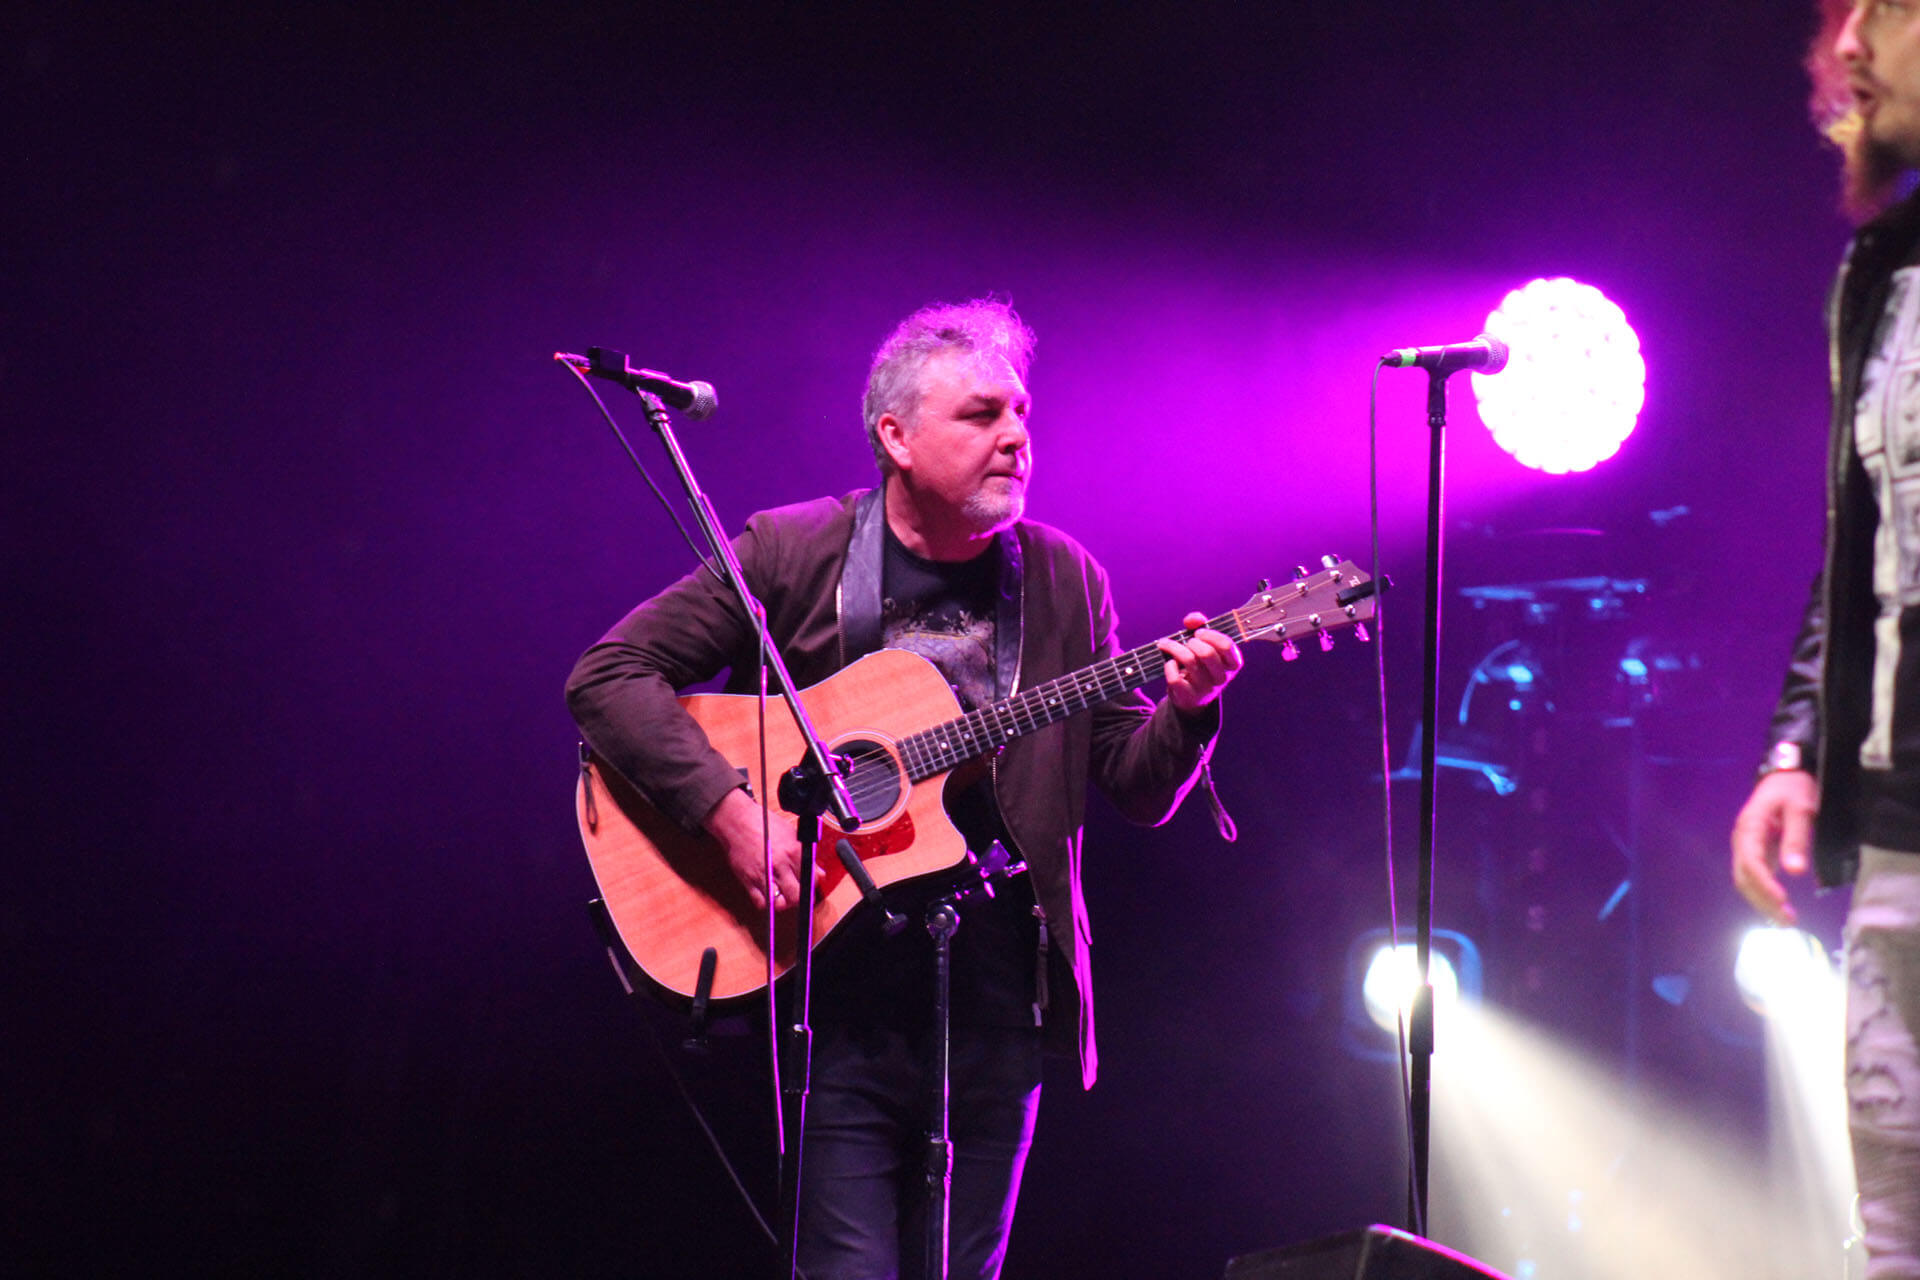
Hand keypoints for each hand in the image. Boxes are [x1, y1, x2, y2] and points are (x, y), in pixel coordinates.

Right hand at [703, 786, 817, 912]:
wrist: (738, 822)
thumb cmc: (764, 824)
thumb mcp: (792, 834)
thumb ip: (806, 854)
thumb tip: (817, 871)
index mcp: (794, 851)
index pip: (812, 879)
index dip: (812, 883)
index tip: (810, 884)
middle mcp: (780, 865)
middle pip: (797, 895)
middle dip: (800, 897)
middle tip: (798, 893)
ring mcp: (764, 874)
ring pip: (780, 903)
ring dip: (784, 902)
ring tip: (784, 895)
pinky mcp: (749, 880)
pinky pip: (761, 902)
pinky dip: (767, 903)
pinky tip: (769, 894)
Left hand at [1157, 611, 1243, 715]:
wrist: (1193, 696)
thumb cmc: (1201, 664)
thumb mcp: (1205, 645)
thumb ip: (1200, 625)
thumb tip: (1192, 619)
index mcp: (1232, 664)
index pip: (1227, 645)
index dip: (1210, 635)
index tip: (1198, 633)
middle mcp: (1222, 678)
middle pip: (1207, 653)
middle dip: (1192, 642)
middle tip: (1187, 642)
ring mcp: (1206, 689)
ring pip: (1189, 661)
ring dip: (1174, 648)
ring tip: (1167, 645)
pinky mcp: (1189, 697)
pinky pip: (1175, 678)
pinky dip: (1169, 666)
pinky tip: (1169, 663)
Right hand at [1730, 769, 1818, 924]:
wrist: (1785, 774)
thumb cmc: (1794, 789)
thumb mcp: (1800, 809)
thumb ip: (1796, 838)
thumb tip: (1795, 872)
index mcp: (1750, 828)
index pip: (1751, 863)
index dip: (1765, 885)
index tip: (1784, 903)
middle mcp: (1742, 840)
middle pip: (1744, 877)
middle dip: (1763, 901)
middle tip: (1788, 921)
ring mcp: (1746, 846)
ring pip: (1745, 880)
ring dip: (1762, 901)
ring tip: (1785, 919)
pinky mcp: (1755, 850)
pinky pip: (1753, 876)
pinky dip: (1763, 893)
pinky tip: (1778, 905)